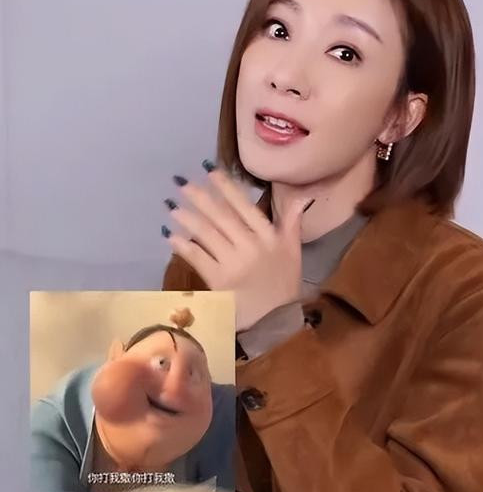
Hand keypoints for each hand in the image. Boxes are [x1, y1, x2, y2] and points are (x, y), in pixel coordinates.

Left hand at [163, 166, 312, 331]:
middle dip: (200, 198)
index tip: (210, 173)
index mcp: (269, 237)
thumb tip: (301, 196)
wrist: (276, 319)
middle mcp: (251, 246)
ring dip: (187, 219)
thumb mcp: (294, 250)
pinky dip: (183, 246)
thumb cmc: (285, 283)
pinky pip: (198, 258)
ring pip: (206, 235)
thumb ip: (292, 222)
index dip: (227, 189)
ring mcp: (234, 263)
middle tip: (182, 185)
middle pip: (221, 217)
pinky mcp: (219, 281)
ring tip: (173, 208)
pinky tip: (171, 237)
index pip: (245, 206)